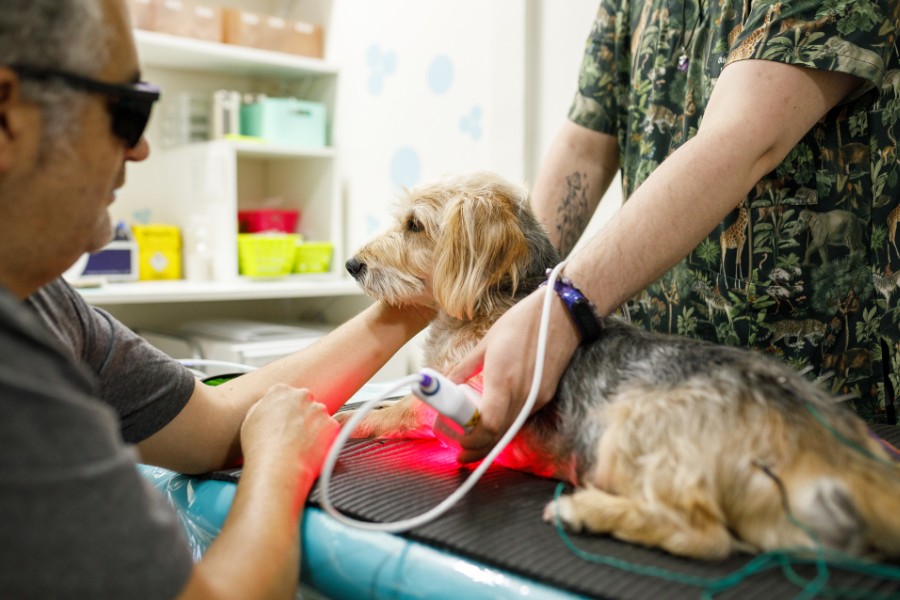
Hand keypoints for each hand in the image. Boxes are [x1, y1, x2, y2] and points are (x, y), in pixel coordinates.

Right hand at [240, 384, 339, 476]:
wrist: (277, 467)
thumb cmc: (260, 447)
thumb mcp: (250, 420)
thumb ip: (263, 407)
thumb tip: (270, 408)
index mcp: (280, 391)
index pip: (286, 395)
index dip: (285, 411)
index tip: (283, 422)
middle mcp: (302, 396)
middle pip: (305, 403)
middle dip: (301, 416)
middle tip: (292, 435)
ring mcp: (319, 410)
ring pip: (318, 417)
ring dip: (313, 428)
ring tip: (300, 446)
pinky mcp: (332, 425)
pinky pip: (330, 431)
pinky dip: (324, 440)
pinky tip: (310, 451)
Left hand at [447, 288, 579, 462]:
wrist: (563, 315)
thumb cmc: (523, 322)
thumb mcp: (487, 342)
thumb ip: (464, 367)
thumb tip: (446, 383)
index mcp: (504, 379)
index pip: (488, 424)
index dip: (470, 438)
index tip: (453, 438)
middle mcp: (523, 394)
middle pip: (498, 436)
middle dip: (476, 448)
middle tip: (459, 453)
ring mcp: (537, 398)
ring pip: (510, 431)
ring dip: (490, 441)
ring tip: (470, 442)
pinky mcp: (545, 396)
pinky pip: (520, 419)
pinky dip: (504, 428)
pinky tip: (492, 424)